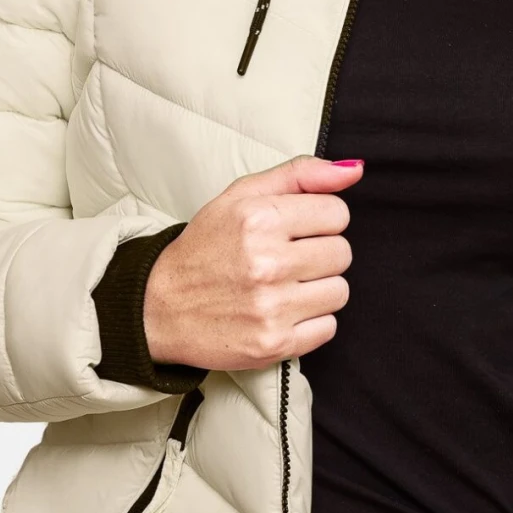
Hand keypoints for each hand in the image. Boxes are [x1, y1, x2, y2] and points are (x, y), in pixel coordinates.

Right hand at [143, 155, 363, 370]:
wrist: (158, 308)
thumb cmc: (204, 249)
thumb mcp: (240, 197)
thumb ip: (299, 175)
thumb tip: (354, 169)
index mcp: (259, 219)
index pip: (337, 213)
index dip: (319, 220)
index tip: (296, 231)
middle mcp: (266, 263)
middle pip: (342, 253)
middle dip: (319, 254)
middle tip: (286, 260)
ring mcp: (271, 307)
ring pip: (340, 291)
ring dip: (318, 289)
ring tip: (284, 287)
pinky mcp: (275, 344)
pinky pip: (328, 328)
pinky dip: (311, 322)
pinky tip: (282, 312)